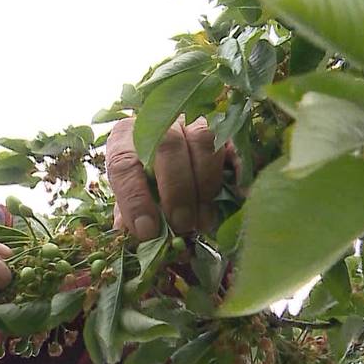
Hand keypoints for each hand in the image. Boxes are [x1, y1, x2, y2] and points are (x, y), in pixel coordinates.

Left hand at [106, 116, 227, 240]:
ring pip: (202, 140)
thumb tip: (141, 242)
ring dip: (205, 184)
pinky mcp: (222, 126)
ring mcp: (192, 121)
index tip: (148, 230)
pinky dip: (238, 168)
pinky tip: (239, 194)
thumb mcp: (130, 192)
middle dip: (176, 191)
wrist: (168, 146)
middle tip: (183, 225)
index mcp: (124, 138)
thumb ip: (130, 214)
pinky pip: (234, 143)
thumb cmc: (145, 175)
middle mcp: (158, 123)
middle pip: (167, 147)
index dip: (136, 199)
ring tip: (204, 220)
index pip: (124, 164)